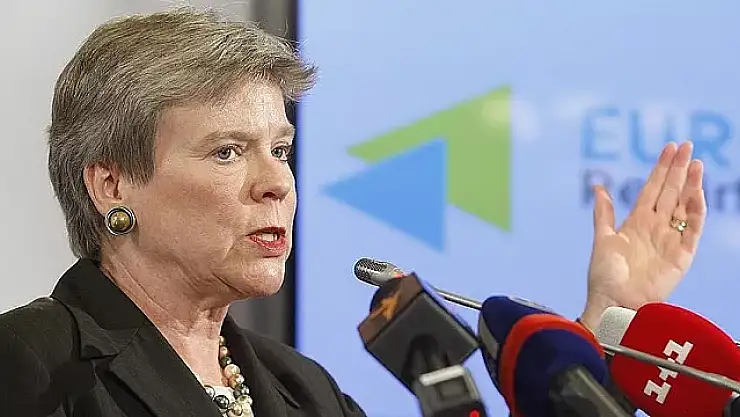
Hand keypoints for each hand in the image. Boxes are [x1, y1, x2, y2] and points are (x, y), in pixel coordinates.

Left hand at [580, 141, 706, 329]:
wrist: (614, 302)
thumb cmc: (605, 275)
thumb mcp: (602, 239)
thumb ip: (604, 213)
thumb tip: (598, 185)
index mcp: (637, 221)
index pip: (652, 188)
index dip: (661, 169)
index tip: (670, 148)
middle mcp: (656, 227)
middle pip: (671, 192)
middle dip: (679, 169)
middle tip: (688, 145)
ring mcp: (670, 239)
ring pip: (684, 206)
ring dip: (691, 185)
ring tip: (696, 163)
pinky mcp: (682, 255)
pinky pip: (692, 229)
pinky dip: (695, 212)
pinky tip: (696, 193)